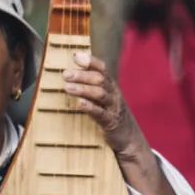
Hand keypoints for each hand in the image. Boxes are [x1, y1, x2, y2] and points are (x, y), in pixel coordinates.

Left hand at [62, 50, 180, 194]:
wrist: (129, 139)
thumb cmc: (111, 115)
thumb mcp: (105, 98)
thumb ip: (92, 86)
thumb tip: (71, 72)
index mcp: (112, 86)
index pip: (102, 69)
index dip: (90, 61)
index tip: (76, 56)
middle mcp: (114, 94)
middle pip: (99, 79)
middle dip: (82, 75)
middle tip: (65, 73)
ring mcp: (114, 108)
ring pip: (100, 94)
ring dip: (83, 89)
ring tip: (67, 87)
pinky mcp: (111, 123)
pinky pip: (100, 113)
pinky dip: (90, 107)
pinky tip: (79, 103)